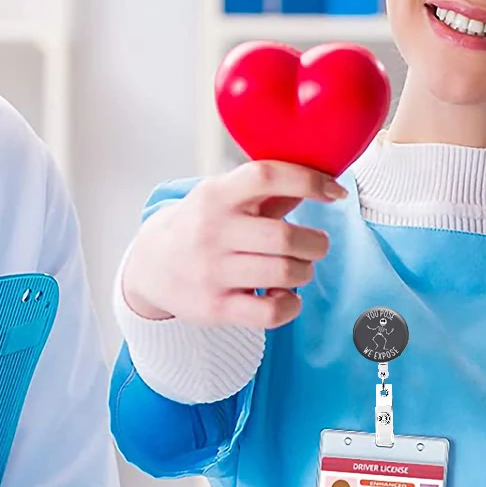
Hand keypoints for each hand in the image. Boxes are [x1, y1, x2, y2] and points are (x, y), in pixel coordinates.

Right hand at [120, 160, 345, 329]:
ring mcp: (211, 271)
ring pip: (285, 272)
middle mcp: (212, 231)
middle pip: (286, 235)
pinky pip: (271, 312)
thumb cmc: (200, 226)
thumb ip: (268, 190)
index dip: (309, 180)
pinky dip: (291, 304)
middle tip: (315, 245)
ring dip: (304, 271)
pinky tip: (284, 296)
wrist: (150, 266)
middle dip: (315, 243)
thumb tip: (320, 174)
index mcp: (216, 195)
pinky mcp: (215, 308)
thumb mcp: (223, 198)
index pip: (266, 176)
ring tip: (298, 269)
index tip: (335, 192)